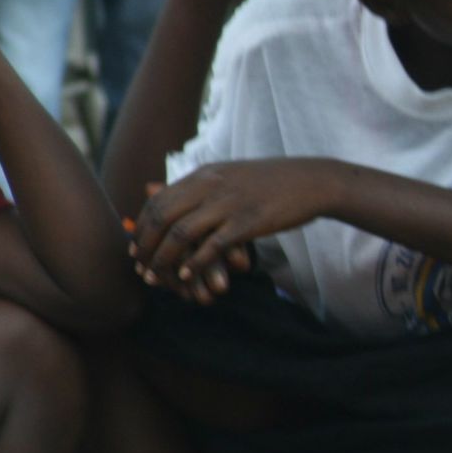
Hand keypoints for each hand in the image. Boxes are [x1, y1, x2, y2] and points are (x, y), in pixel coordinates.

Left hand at [130, 160, 335, 299]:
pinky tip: (187, 276)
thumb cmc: (273, 182)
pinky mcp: (248, 222)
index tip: (136, 248)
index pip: (158, 200)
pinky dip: (195, 263)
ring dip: (164, 260)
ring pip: (180, 234)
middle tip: (141, 268)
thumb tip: (161, 189)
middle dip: (146, 246)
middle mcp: (211, 186)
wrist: (314, 181)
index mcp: (204, 174)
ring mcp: (229, 203)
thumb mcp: (230, 174)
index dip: (141, 226)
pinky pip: (212, 246)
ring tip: (158, 278)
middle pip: (161, 217)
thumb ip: (198, 184)